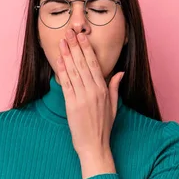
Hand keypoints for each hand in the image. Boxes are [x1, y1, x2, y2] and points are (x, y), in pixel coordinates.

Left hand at [56, 28, 124, 159]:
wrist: (94, 146)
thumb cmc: (103, 128)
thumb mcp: (113, 106)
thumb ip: (115, 88)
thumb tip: (119, 72)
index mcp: (104, 90)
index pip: (94, 64)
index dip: (87, 49)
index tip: (82, 36)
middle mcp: (93, 91)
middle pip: (83, 64)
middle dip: (75, 46)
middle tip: (69, 32)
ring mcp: (82, 98)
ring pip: (74, 71)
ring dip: (67, 54)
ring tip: (62, 41)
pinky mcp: (71, 105)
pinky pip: (66, 84)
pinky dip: (62, 71)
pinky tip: (58, 60)